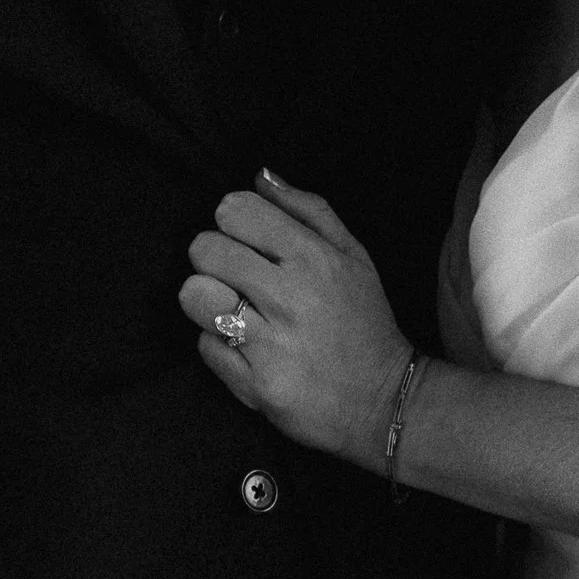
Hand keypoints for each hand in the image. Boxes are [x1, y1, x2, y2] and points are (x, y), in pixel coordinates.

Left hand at [181, 174, 415, 467]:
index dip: (232, 221)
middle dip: (214, 259)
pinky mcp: (255, 385)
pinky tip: (246, 347)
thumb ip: (306, 209)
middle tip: (236, 276)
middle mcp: (290, 297)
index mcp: (313, 258)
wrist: (384, 401)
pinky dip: (219, 346)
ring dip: (207, 301)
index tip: (246, 239)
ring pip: (194, 296)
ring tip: (232, 310)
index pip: (234, 210)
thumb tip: (260, 176)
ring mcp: (270, 343)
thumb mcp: (353, 255)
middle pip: (205, 249)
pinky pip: (204, 346)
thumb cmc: (364, 322)